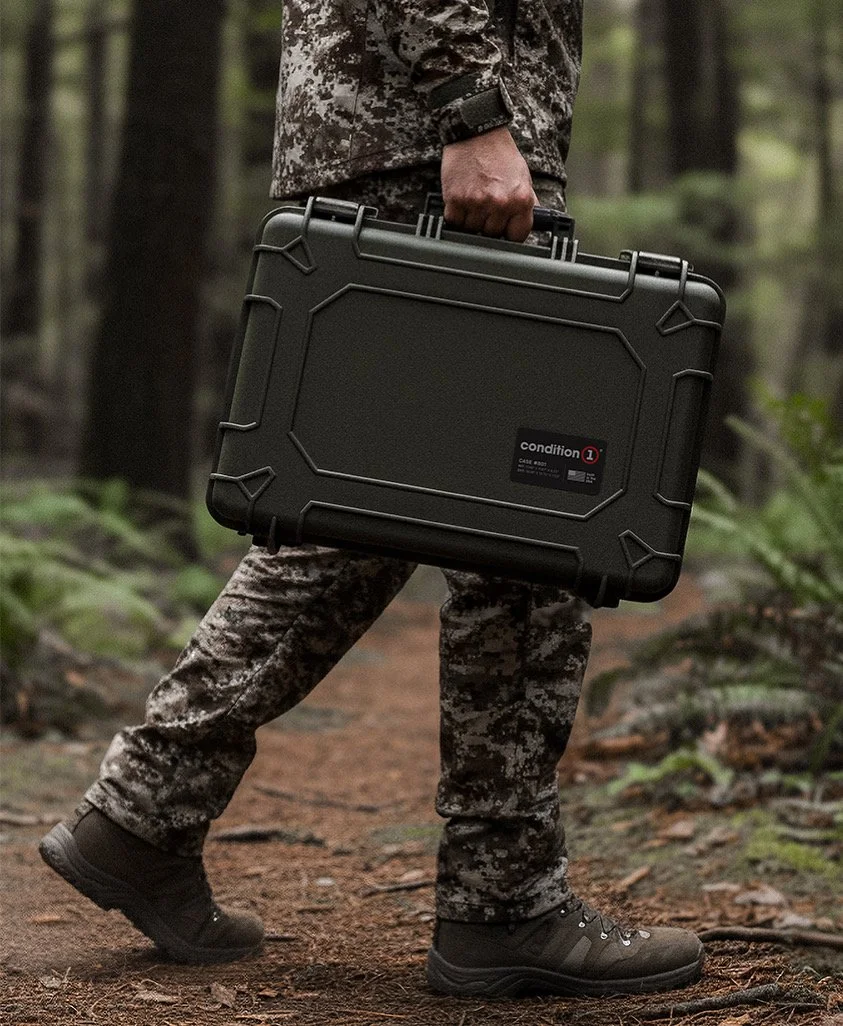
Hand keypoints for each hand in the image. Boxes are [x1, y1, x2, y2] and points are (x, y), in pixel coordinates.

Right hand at [440, 126, 537, 241]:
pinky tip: (462, 198)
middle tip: (486, 204)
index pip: (517, 236)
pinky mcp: (456, 200)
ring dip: (471, 219)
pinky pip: (455, 221)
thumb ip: (526, 204)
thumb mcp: (523, 177)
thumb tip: (529, 225)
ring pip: (472, 229)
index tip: (505, 228)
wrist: (477, 132)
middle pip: (492, 234)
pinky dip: (456, 214)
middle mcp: (500, 203)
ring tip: (474, 198)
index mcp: (521, 199)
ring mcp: (477, 203)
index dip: (509, 233)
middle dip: (489, 223)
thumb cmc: (500, 153)